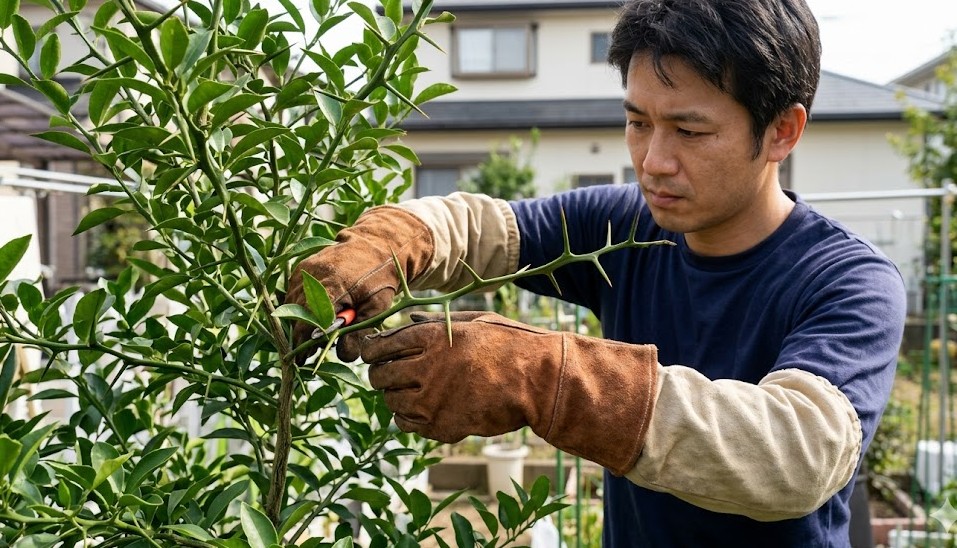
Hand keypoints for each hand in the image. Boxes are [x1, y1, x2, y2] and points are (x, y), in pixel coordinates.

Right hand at [285, 207, 433, 361]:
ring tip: (316, 334)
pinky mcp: (301, 268)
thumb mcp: (377, 307)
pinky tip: (315, 315)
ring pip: (292, 306)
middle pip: (297, 315)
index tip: (304, 359)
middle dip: (302, 336)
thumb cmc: (381, 277)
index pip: (309, 319)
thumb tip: (345, 356)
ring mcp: (304, 270)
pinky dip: (300, 307)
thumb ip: (360, 332)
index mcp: (333, 284)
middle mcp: (313, 275)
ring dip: (301, 322)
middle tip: (311, 352)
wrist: (377, 245)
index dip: (304, 342)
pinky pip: (293, 295)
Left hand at [362, 311, 659, 474]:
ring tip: (411, 393)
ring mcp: (430, 401)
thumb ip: (437, 322)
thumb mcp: (474, 322)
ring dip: (396, 397)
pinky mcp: (440, 427)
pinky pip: (406, 425)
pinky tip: (423, 410)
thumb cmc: (510, 345)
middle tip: (388, 375)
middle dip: (380, 375)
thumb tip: (410, 319)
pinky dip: (409, 418)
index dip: (372, 351)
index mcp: (431, 337)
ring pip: (390, 403)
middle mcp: (424, 368)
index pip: (380, 346)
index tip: (374, 354)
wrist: (538, 381)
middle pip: (379, 377)